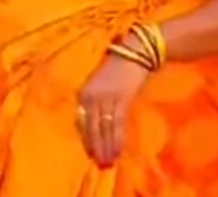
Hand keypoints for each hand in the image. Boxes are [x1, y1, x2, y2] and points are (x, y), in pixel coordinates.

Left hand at [77, 43, 150, 167]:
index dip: (87, 140)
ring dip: (107, 147)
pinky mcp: (120, 97)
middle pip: (92, 128)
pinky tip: (118, 149)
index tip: (90, 155)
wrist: (135, 51)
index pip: (82, 122)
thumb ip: (96, 102)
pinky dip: (117, 138)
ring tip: (109, 162)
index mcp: (84, 93)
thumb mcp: (101, 84)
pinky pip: (117, 123)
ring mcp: (105, 97)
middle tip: (100, 165)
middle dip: (96, 147)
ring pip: (104, 128)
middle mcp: (91, 96)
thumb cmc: (119, 68)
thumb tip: (96, 127)